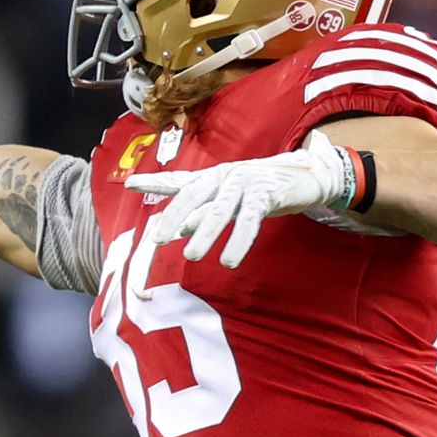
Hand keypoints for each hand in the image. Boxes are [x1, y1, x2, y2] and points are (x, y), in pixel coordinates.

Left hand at [127, 129, 355, 266]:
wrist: (307, 175)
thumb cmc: (264, 190)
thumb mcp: (231, 200)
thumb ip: (205, 211)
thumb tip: (177, 229)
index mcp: (215, 176)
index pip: (181, 180)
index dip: (155, 183)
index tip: (130, 184)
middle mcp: (226, 175)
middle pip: (194, 194)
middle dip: (175, 215)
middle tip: (159, 240)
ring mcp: (246, 182)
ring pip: (221, 210)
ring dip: (205, 233)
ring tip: (192, 256)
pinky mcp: (267, 194)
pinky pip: (250, 220)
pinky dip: (239, 241)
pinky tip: (229, 260)